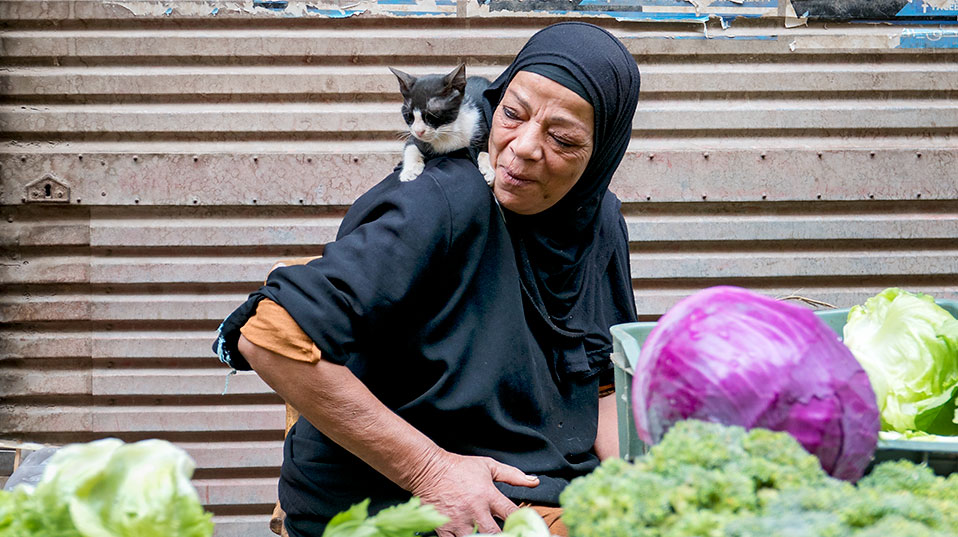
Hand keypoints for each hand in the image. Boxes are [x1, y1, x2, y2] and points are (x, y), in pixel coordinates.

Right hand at [409, 450, 538, 535]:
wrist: (429, 469)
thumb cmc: (459, 468)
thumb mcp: (488, 466)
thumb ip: (513, 475)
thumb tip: (534, 481)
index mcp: (488, 494)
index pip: (511, 513)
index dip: (520, 523)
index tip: (522, 527)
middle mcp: (475, 509)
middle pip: (495, 534)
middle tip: (506, 535)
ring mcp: (459, 520)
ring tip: (485, 535)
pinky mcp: (444, 527)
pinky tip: (468, 536)